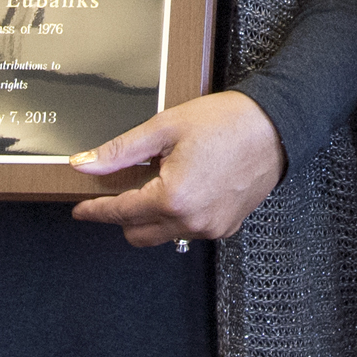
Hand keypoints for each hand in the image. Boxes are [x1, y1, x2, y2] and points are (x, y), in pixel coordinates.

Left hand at [69, 90, 286, 245]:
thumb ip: (121, 150)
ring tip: (163, 178)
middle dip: (123, 214)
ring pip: (163, 234)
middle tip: (124, 186)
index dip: (95, 210)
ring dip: (153, 215)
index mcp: (172, 197)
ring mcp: (211, 228)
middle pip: (137, 233)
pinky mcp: (226, 227)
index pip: (120, 212)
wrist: (275, 126)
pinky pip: (190, 230)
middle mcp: (191, 221)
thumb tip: (86, 163)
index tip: (81, 210)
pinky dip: (179, 215)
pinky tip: (187, 186)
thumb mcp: (166, 127)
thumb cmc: (227, 122)